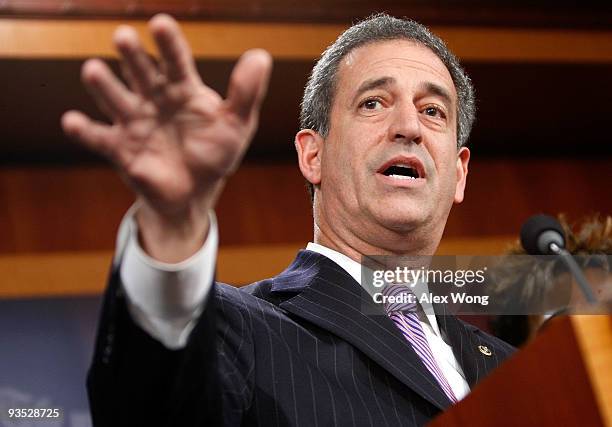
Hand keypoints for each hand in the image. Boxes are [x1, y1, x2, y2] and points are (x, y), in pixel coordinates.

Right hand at [62, 14, 271, 260]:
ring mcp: (134, 122)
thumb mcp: (237, 124)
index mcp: (182, 89)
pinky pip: (98, 138)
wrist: (194, 192)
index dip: (168, 43)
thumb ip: (246, 92)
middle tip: (124, 37)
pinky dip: (84, 130)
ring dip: (104, 85)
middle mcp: (154, 99)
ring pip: (115, 98)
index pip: (175, 60)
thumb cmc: (215, 152)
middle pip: (140, 72)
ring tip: (94, 70)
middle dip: (132, 56)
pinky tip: (73, 121)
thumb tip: (261, 55)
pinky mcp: (120, 148)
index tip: (160, 23)